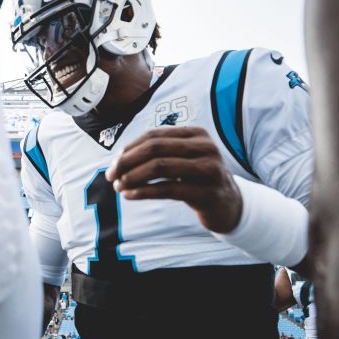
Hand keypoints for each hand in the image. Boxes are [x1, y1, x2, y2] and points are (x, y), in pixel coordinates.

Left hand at [105, 126, 242, 232]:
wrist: (228, 204)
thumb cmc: (197, 179)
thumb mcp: (182, 160)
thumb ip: (158, 154)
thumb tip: (119, 159)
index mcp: (197, 134)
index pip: (154, 136)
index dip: (130, 149)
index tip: (113, 163)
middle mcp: (206, 147)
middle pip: (155, 149)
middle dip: (127, 162)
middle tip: (111, 176)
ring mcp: (209, 169)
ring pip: (160, 167)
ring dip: (133, 177)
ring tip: (119, 186)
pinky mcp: (207, 192)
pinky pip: (169, 189)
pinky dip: (144, 192)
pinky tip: (130, 195)